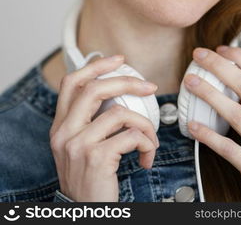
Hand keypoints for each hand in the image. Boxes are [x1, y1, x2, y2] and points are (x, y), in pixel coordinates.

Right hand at [49, 55, 158, 201]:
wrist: (87, 214)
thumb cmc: (90, 180)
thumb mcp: (80, 148)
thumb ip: (90, 122)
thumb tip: (119, 95)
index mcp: (60, 126)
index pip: (72, 83)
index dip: (96, 66)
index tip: (118, 60)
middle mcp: (64, 133)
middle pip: (95, 89)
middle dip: (127, 82)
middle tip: (148, 87)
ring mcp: (78, 145)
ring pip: (120, 113)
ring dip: (145, 125)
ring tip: (150, 141)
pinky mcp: (96, 158)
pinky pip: (131, 136)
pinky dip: (147, 144)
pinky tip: (146, 157)